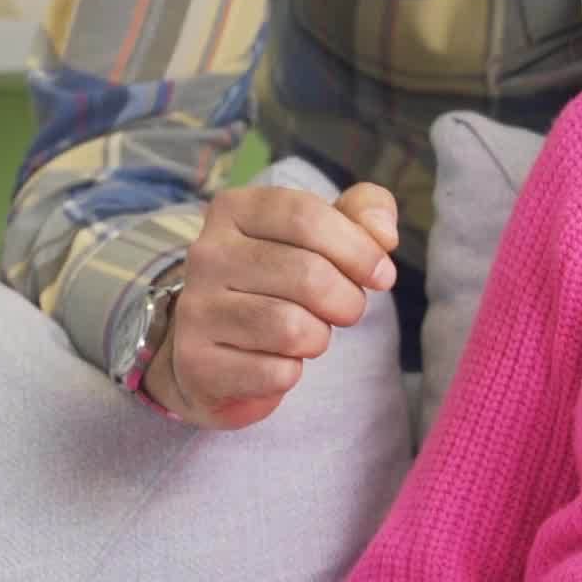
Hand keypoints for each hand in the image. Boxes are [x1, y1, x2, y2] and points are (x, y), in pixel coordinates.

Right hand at [144, 181, 402, 431]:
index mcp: (233, 210)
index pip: (305, 215)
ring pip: (292, 327)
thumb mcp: (317, 237)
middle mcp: (207, 254)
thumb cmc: (275, 284)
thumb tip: (384, 233)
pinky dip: (291, 372)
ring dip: (318, 337)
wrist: (210, 350)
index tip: (381, 274)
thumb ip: (361, 214)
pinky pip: (276, 372)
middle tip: (345, 310)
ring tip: (308, 335)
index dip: (358, 248)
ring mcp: (196, 309)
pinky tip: (276, 362)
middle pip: (307, 273)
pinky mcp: (198, 362)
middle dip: (346, 300)